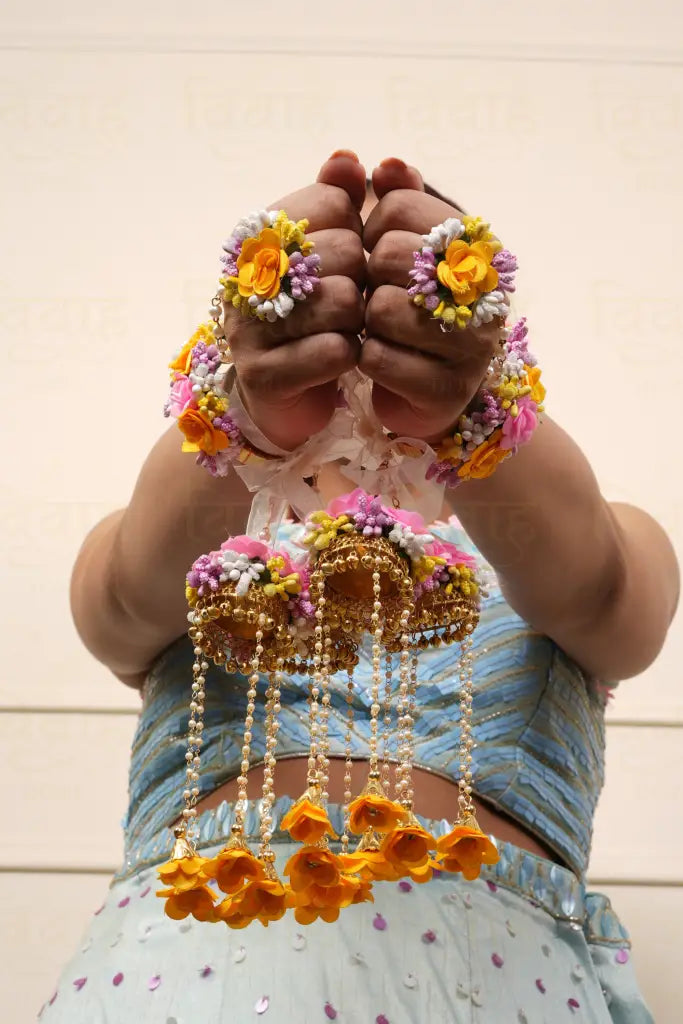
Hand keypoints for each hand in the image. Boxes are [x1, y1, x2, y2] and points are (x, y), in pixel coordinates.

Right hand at [226, 153, 366, 450]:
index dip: (355, 230)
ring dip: (357, 321)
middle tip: (347, 301)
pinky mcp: (264, 374)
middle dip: (360, 279)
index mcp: (257, 234)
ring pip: (343, 302)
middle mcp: (245, 275)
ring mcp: (248, 327)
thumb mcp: (325, 250)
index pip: (333, 203)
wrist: (281, 393)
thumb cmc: (310, 313)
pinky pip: (336, 352)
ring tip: (343, 330)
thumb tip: (347, 158)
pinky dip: (348, 356)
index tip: (344, 257)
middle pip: (342, 251)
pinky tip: (337, 359)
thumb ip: (336, 200)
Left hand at [361, 159, 502, 441]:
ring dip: (368, 322)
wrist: (430, 392)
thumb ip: (399, 201)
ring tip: (383, 329)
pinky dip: (368, 359)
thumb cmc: (415, 310)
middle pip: (390, 254)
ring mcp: (473, 345)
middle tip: (380, 294)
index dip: (372, 230)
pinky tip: (383, 360)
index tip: (380, 252)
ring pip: (383, 309)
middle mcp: (486, 292)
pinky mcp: (447, 390)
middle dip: (370, 277)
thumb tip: (386, 164)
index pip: (397, 207)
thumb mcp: (408, 248)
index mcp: (478, 246)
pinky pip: (378, 358)